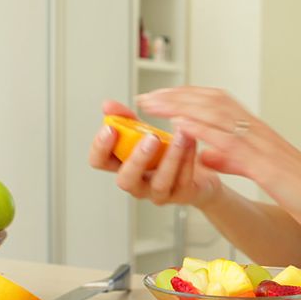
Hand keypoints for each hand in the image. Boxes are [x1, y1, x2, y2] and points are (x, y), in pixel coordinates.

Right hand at [87, 99, 219, 206]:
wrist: (200, 169)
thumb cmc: (166, 152)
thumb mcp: (144, 131)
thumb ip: (126, 119)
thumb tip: (108, 105)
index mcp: (123, 165)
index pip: (100, 162)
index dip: (100, 147)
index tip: (110, 128)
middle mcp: (138, 182)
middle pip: (126, 180)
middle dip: (137, 159)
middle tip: (150, 137)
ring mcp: (159, 192)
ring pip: (159, 183)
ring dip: (170, 158)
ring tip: (179, 136)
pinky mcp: (182, 194)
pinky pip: (184, 180)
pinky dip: (188, 159)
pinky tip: (191, 141)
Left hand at [136, 87, 300, 233]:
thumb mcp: (260, 171)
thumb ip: (233, 160)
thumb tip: (207, 156)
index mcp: (256, 132)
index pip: (217, 102)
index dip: (187, 95)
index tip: (162, 95)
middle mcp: (256, 131)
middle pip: (211, 100)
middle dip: (176, 95)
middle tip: (147, 96)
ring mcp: (260, 145)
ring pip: (216, 114)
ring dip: (180, 105)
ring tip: (154, 104)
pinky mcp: (263, 164)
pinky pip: (228, 142)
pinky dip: (202, 130)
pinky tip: (180, 127)